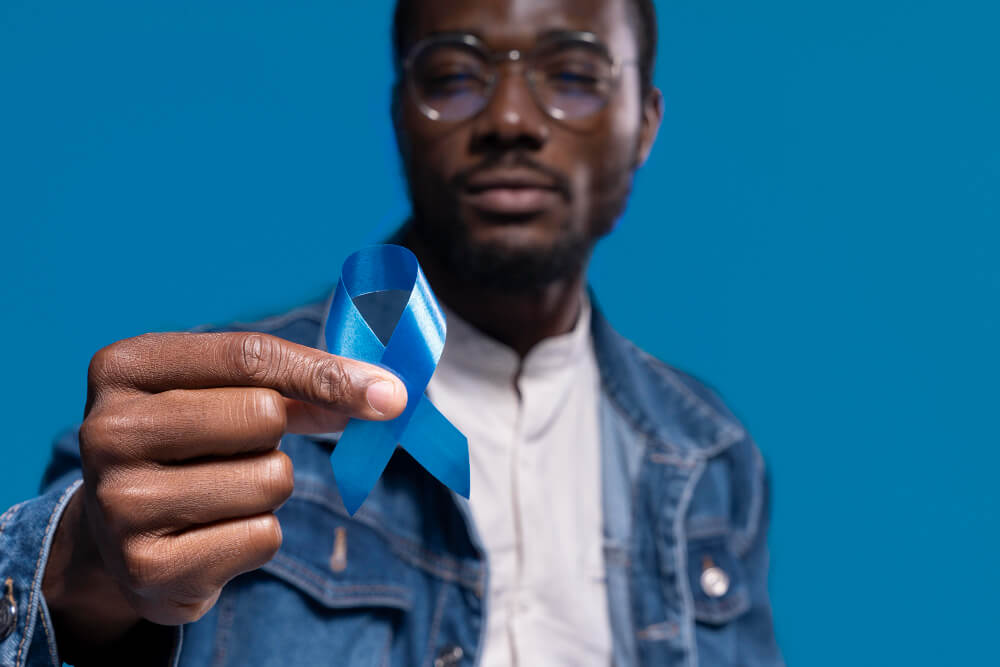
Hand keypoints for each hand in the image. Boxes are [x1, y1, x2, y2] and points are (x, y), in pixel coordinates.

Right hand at [43, 332, 406, 652]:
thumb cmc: (189, 444)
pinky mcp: (146, 566)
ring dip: (269, 486)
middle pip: (263, 414)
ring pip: (271, 479)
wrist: (116, 533)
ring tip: (218, 491)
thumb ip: (298, 385)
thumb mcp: (222, 394)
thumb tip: (383, 395)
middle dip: (277, 435)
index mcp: (125, 367)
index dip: (328, 373)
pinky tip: (211, 533)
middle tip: (237, 448)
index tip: (391, 393)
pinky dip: (257, 536)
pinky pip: (262, 537)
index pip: (250, 356)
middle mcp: (107, 430)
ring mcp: (119, 502)